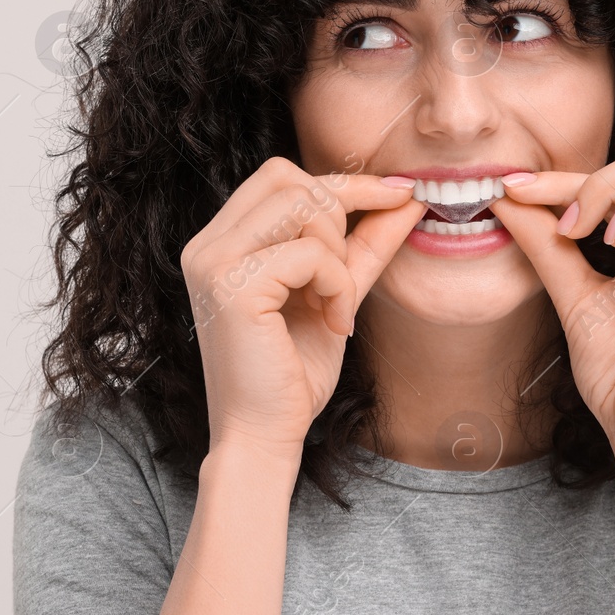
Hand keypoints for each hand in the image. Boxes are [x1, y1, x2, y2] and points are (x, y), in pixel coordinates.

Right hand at [181, 157, 422, 466]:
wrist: (264, 437)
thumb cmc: (293, 373)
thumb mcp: (335, 294)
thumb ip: (363, 245)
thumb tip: (407, 196)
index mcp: (220, 242)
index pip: (281, 178)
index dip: (344, 182)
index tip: (399, 194)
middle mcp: (207, 245)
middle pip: (287, 177)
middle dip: (338, 213)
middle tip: (346, 274)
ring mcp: (213, 262)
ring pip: (301, 205)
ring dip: (338, 254)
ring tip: (335, 304)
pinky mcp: (231, 286)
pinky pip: (310, 252)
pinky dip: (338, 285)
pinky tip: (335, 323)